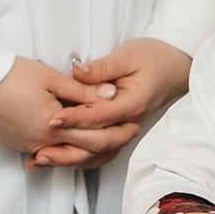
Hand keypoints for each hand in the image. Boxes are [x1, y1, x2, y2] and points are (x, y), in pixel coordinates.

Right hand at [0, 58, 125, 167]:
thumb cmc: (8, 76)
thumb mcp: (49, 77)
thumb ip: (82, 90)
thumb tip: (111, 95)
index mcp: (54, 126)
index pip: (95, 134)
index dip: (117, 129)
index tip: (134, 123)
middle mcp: (43, 142)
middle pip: (85, 149)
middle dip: (110, 142)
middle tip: (129, 134)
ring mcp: (28, 145)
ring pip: (67, 155)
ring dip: (89, 151)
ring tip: (107, 142)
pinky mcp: (17, 144)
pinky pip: (49, 153)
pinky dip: (66, 151)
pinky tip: (75, 146)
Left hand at [29, 39, 189, 169]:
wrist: (174, 65)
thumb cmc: (154, 57)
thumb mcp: (128, 55)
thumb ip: (102, 67)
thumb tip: (78, 73)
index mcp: (132, 103)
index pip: (99, 116)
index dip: (74, 118)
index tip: (52, 119)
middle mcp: (129, 121)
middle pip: (97, 141)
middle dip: (67, 145)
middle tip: (39, 145)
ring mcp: (124, 128)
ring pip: (97, 151)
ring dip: (69, 157)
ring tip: (41, 158)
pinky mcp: (118, 128)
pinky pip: (98, 148)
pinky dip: (77, 154)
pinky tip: (55, 156)